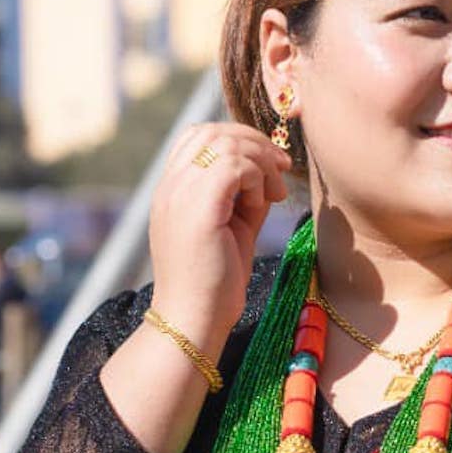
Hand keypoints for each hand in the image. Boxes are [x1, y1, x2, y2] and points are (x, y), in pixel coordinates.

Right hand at [149, 122, 291, 352]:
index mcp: (173, 191)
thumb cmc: (215, 284)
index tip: (269, 164)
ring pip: (225, 143)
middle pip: (212, 131)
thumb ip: (244, 198)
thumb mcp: (233, 229)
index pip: (197, 136)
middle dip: (254, 142)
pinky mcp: (198, 208)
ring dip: (260, 161)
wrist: (194, 321)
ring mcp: (179, 195)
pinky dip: (256, 178)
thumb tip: (268, 174)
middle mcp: (170, 187)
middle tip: (281, 168)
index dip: (238, 139)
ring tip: (274, 193)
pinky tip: (262, 205)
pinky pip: (234, 165)